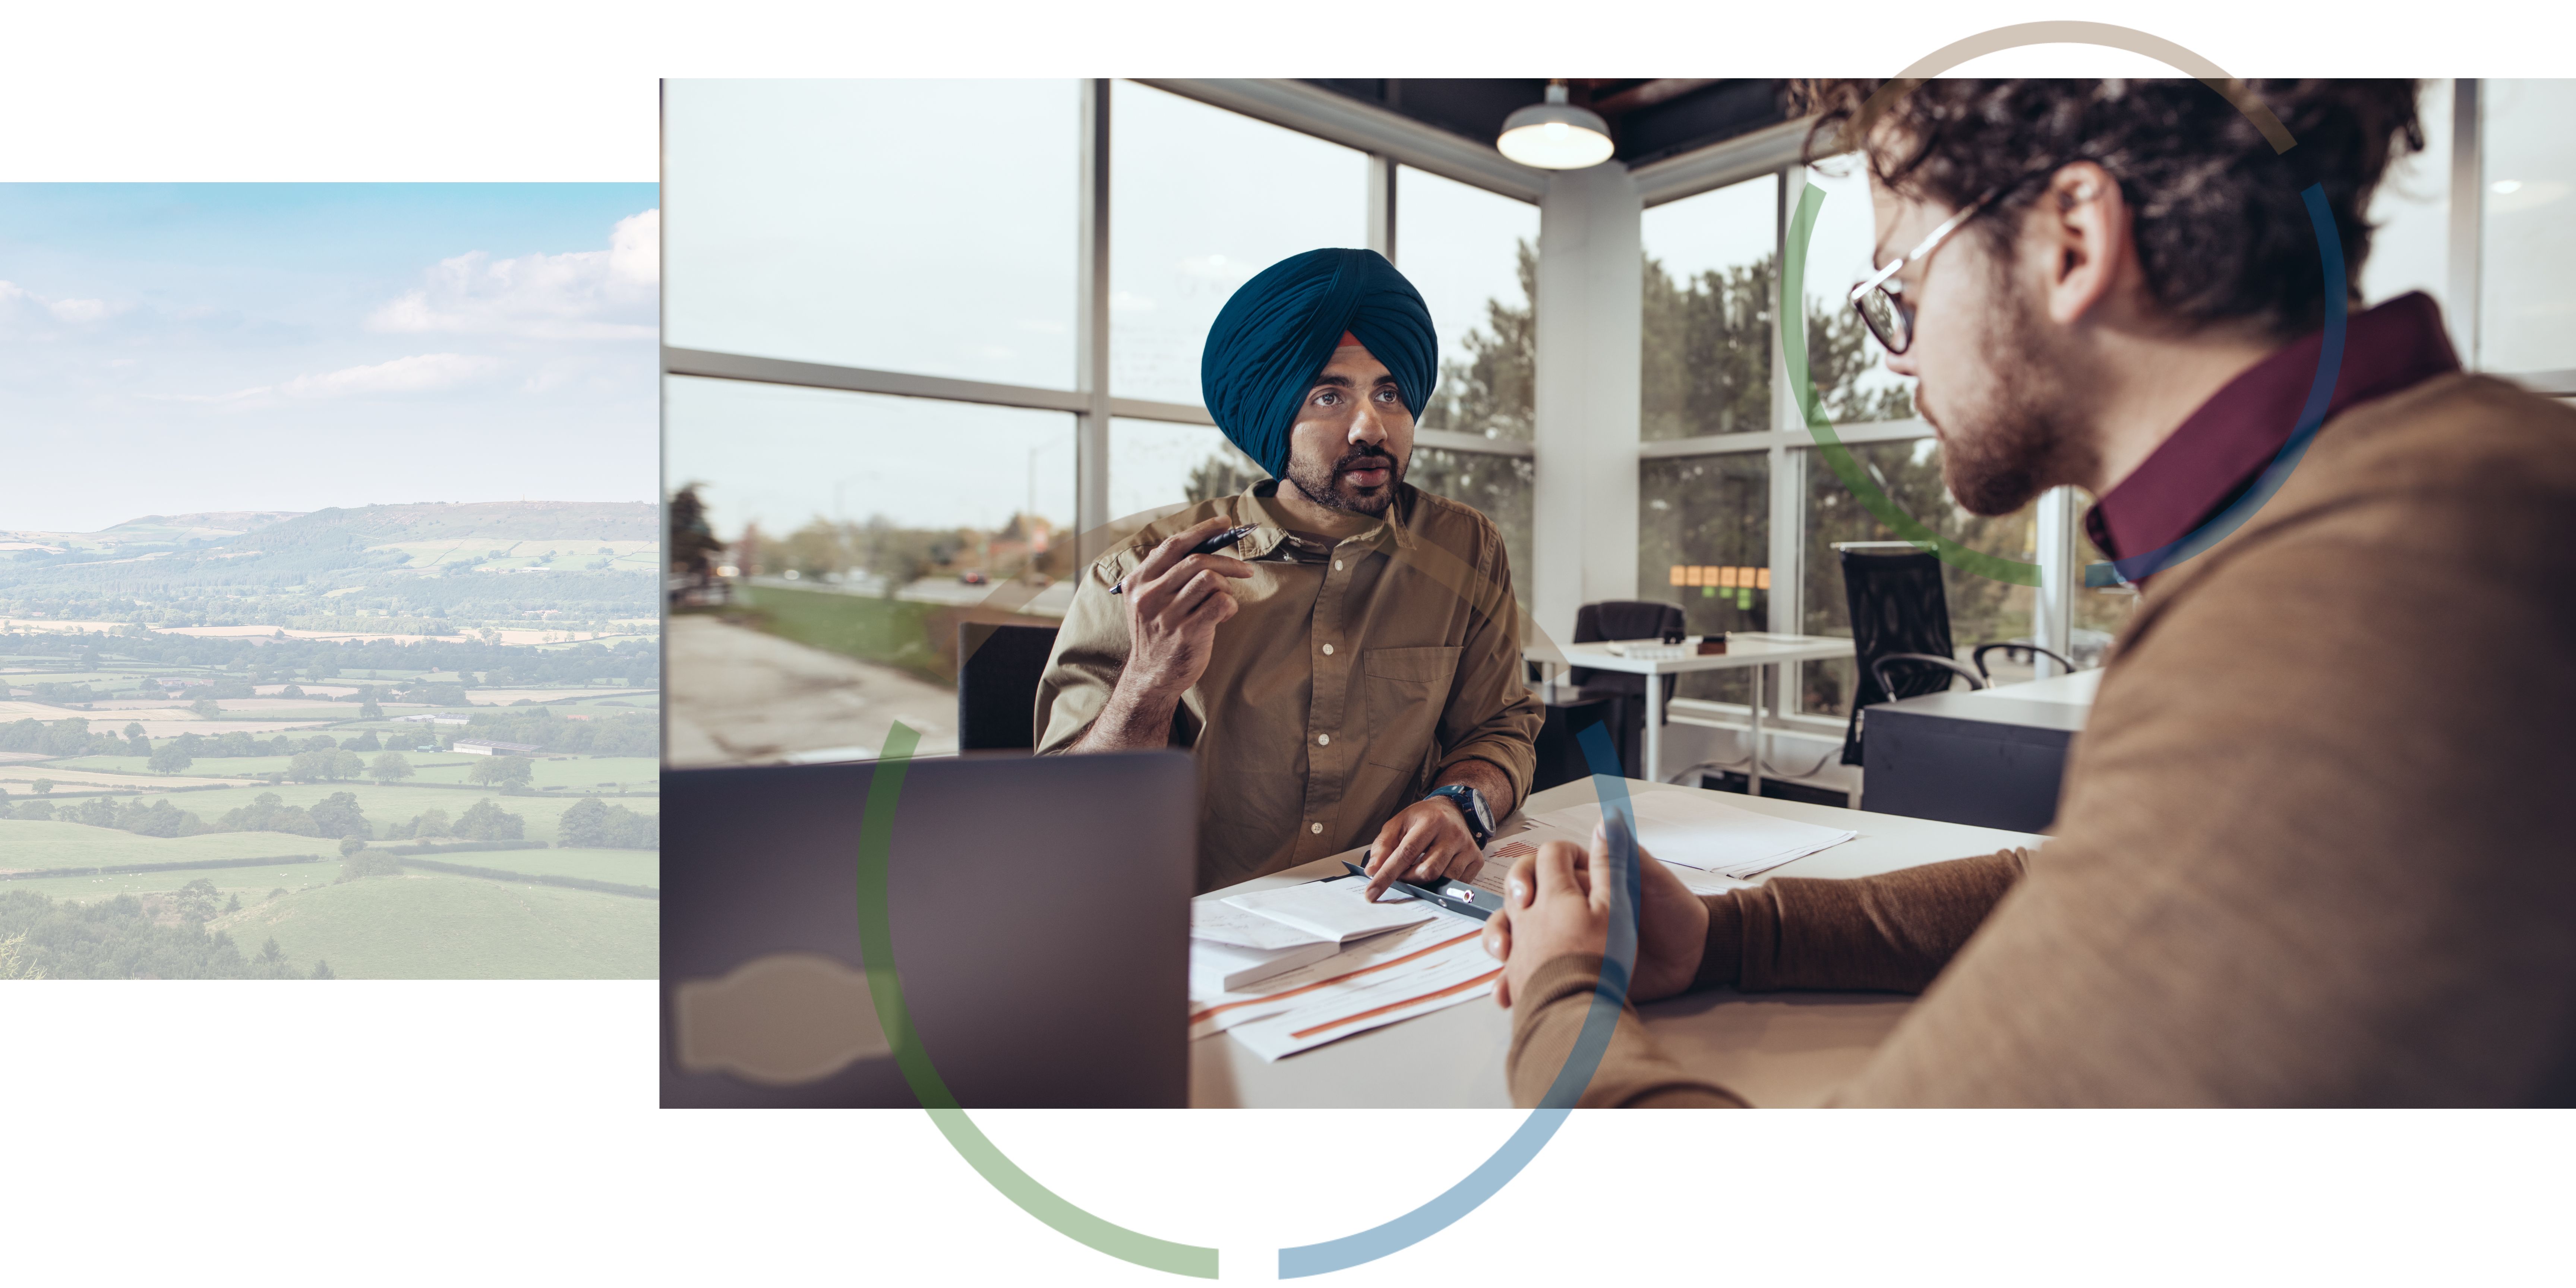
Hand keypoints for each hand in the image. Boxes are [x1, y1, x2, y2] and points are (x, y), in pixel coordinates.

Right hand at [1115, 517, 1253, 701]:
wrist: (1150, 677)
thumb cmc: (1157, 633)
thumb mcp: (1147, 600)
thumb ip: (1164, 574)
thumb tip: (1202, 543)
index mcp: (1137, 582)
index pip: (1172, 545)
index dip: (1201, 530)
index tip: (1223, 524)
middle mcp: (1149, 596)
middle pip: (1196, 560)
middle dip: (1227, 561)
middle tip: (1245, 570)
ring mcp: (1167, 615)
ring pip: (1210, 579)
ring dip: (1227, 587)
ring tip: (1225, 600)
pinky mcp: (1187, 633)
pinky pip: (1220, 603)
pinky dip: (1229, 605)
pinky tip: (1223, 616)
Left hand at [1361, 795, 1483, 901]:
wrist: (1453, 811)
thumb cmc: (1423, 819)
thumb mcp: (1398, 824)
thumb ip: (1383, 846)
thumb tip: (1373, 870)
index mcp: (1431, 821)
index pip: (1406, 853)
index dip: (1387, 875)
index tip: (1371, 893)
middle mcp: (1453, 834)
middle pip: (1427, 871)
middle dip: (1408, 878)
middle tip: (1401, 873)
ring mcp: (1468, 848)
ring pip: (1443, 880)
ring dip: (1424, 882)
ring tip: (1418, 868)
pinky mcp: (1477, 860)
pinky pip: (1456, 883)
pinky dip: (1441, 882)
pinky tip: (1437, 869)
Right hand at [1482, 820, 1709, 1007]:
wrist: (1694, 956)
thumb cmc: (1676, 910)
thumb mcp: (1652, 879)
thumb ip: (1626, 852)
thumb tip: (1608, 816)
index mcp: (1585, 883)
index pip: (1542, 871)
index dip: (1527, 877)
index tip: (1527, 894)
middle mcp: (1571, 910)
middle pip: (1522, 908)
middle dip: (1505, 920)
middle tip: (1507, 939)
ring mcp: (1570, 942)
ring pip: (1523, 942)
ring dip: (1506, 951)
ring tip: (1504, 965)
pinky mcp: (1576, 971)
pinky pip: (1541, 976)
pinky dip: (1521, 985)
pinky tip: (1509, 994)